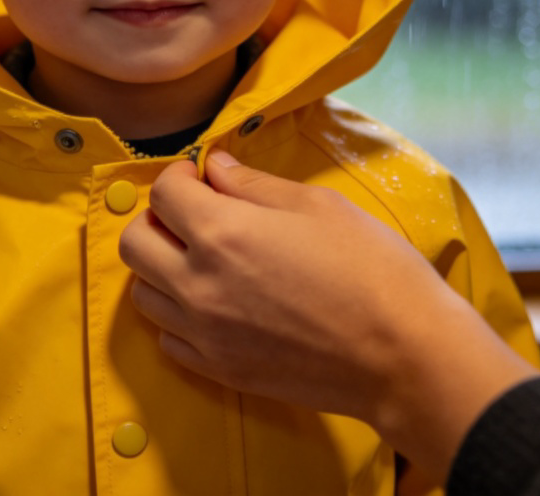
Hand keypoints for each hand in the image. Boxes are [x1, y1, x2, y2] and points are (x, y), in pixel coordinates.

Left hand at [119, 152, 535, 482]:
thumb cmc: (370, 268)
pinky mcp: (220, 371)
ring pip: (144, 293)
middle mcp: (199, 285)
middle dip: (157, 218)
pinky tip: (216, 302)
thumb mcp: (315, 205)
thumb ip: (251, 183)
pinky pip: (169, 338)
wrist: (404, 357)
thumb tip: (214, 167)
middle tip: (194, 214)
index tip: (201, 176)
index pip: (162, 192)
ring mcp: (205, 334)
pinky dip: (179, 314)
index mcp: (221, 234)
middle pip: (134, 243)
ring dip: (163, 267)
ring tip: (203, 259)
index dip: (179, 175)